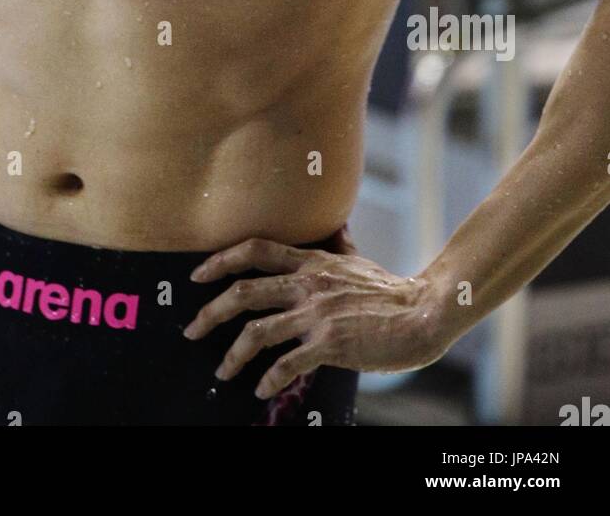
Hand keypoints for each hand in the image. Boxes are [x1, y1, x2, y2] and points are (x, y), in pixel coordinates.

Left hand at [182, 235, 447, 399]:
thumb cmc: (391, 290)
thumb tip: (335, 227)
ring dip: (232, 354)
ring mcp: (317, 314)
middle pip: (243, 291)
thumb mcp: (357, 259)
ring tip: (222, 371)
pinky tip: (261, 389)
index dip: (221, 259)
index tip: (197, 274)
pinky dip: (269, 378)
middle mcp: (308, 284)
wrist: (423, 312)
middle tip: (192, 329)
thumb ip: (339, 245)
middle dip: (210, 312)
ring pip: (257, 330)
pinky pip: (287, 363)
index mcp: (311, 262)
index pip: (255, 250)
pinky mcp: (329, 344)